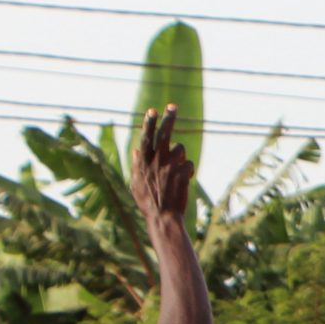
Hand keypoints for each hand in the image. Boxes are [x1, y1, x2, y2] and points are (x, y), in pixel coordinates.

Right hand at [129, 105, 194, 224]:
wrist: (163, 217)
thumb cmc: (148, 202)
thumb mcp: (135, 183)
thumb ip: (136, 166)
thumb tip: (136, 151)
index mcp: (143, 162)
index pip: (145, 137)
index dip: (149, 123)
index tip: (152, 110)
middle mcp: (156, 160)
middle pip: (164, 134)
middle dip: (168, 118)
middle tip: (172, 107)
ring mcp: (169, 166)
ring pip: (180, 149)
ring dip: (181, 157)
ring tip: (177, 172)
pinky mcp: (182, 173)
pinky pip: (189, 164)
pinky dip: (189, 171)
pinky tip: (185, 181)